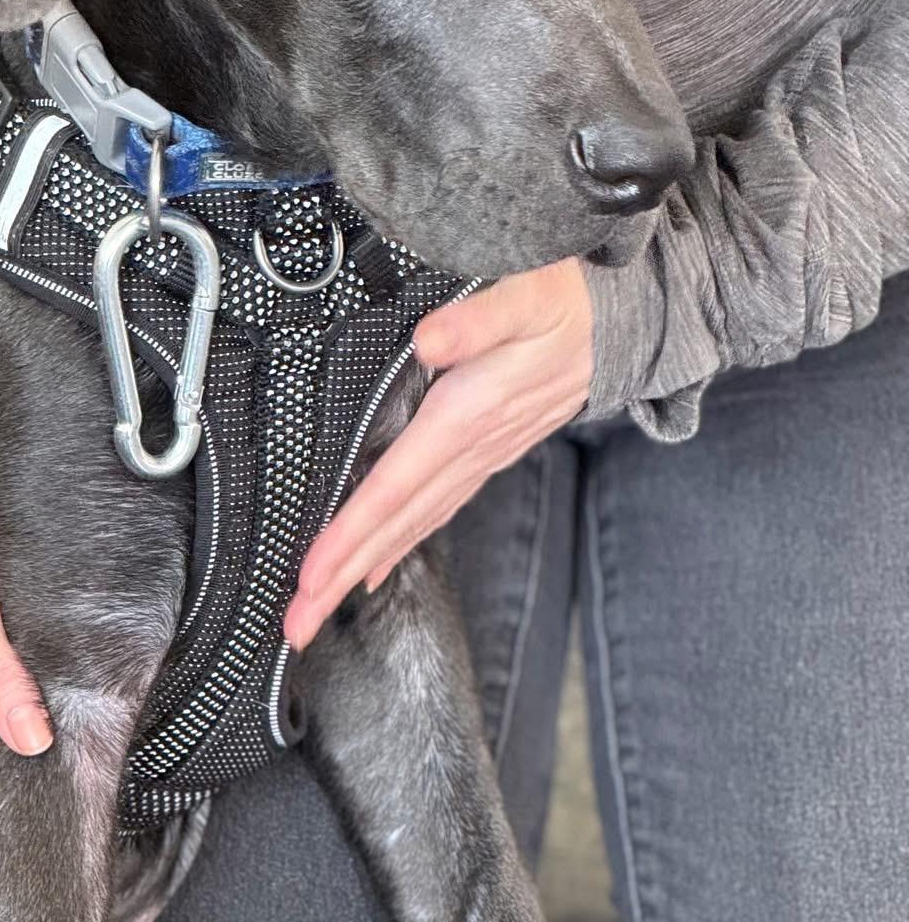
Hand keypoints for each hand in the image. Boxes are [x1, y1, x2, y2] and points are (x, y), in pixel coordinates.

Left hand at [283, 259, 591, 647]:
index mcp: (465, 417)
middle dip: (339, 580)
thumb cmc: (568, 303)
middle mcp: (469, 451)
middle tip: (297, 625)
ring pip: (408, 528)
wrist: (622, 322)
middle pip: (392, 527)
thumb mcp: (528, 296)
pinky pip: (432, 514)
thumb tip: (431, 340)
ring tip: (317, 611)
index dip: (350, 535)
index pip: (393, 489)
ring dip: (358, 573)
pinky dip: (397, 546)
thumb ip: (478, 319)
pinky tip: (370, 571)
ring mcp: (478, 461)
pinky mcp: (483, 458)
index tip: (311, 577)